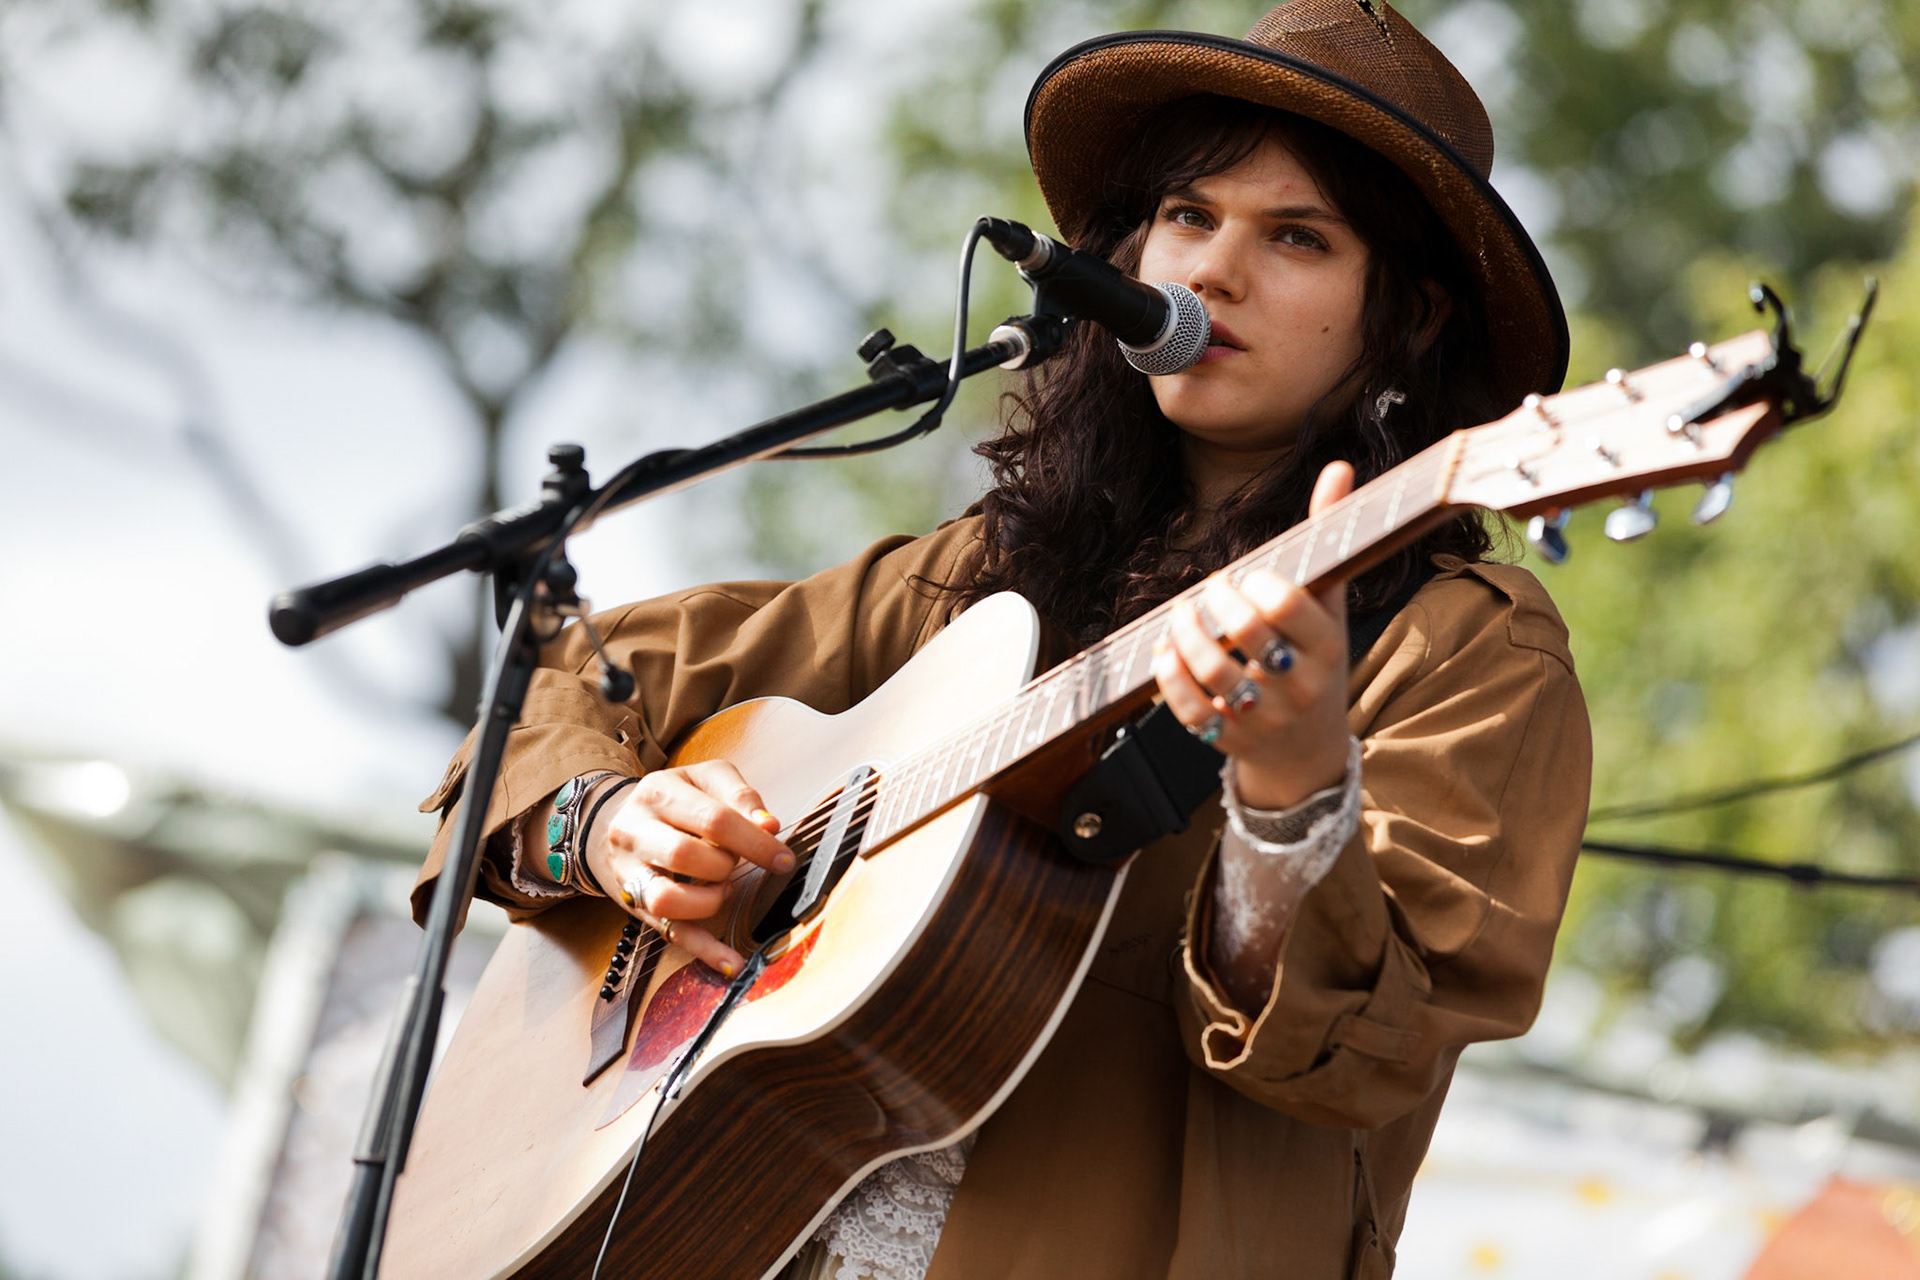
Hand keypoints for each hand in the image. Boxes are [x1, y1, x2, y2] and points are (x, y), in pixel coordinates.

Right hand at [582, 761, 792, 976]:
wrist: (614, 821)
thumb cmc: (674, 799)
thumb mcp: (705, 779)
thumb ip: (740, 795)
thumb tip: (769, 826)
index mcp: (658, 794)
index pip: (712, 819)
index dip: (755, 842)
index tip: (783, 859)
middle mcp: (635, 832)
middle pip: (684, 855)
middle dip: (725, 865)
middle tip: (735, 864)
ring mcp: (629, 873)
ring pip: (666, 899)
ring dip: (708, 901)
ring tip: (722, 889)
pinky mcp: (635, 906)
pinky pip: (669, 934)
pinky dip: (704, 951)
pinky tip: (732, 962)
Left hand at [1153, 462, 1354, 808]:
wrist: (1309, 746)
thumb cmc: (1315, 657)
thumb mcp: (1329, 603)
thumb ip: (1326, 538)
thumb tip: (1338, 468)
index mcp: (1329, 646)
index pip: (1286, 605)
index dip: (1255, 583)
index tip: (1246, 577)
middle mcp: (1300, 685)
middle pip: (1246, 633)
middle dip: (1216, 601)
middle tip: (1209, 590)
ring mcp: (1265, 717)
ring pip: (1212, 671)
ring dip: (1184, 633)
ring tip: (1181, 614)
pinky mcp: (1230, 740)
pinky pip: (1190, 709)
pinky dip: (1168, 676)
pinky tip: (1166, 651)